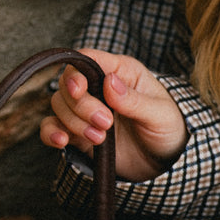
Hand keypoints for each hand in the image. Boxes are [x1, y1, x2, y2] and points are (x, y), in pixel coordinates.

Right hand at [40, 47, 186, 181]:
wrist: (165, 160)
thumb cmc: (168, 128)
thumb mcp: (160, 114)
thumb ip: (135, 100)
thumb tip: (110, 81)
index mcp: (121, 72)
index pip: (87, 59)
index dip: (77, 72)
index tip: (80, 90)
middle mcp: (99, 87)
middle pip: (69, 84)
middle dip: (82, 106)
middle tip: (106, 124)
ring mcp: (87, 110)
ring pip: (59, 105)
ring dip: (74, 122)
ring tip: (100, 138)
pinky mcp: (78, 132)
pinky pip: (52, 126)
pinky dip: (51, 132)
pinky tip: (61, 141)